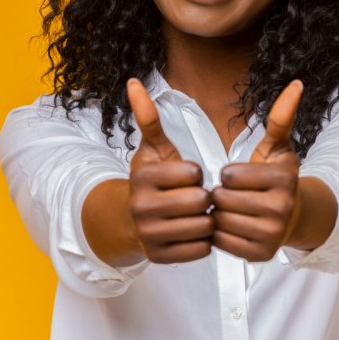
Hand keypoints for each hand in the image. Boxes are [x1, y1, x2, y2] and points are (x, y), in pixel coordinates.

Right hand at [125, 78, 213, 263]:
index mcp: (143, 177)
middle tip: (192, 198)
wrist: (133, 221)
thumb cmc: (153, 180)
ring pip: (203, 227)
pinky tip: (190, 232)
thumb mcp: (153, 149)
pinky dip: (202, 242)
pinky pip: (202, 249)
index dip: (196, 174)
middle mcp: (142, 207)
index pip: (194, 173)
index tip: (185, 177)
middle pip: (200, 201)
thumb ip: (148, 118)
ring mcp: (150, 235)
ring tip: (193, 215)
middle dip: (203, 198)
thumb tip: (134, 81)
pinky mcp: (160, 258)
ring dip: (205, 220)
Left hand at [211, 80, 304, 261]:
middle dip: (221, 195)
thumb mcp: (277, 147)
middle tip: (233, 195)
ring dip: (219, 214)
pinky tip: (233, 225)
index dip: (227, 174)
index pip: (229, 175)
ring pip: (220, 221)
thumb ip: (280, 117)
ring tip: (232, 209)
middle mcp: (281, 208)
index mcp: (283, 179)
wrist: (293, 218)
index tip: (238, 176)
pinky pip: (220, 242)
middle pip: (222, 199)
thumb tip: (296, 84)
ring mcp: (272, 234)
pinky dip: (220, 234)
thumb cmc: (277, 178)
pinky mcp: (260, 254)